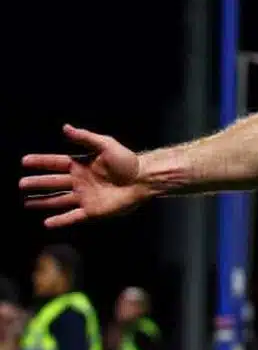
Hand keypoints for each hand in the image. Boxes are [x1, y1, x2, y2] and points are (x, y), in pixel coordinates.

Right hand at [20, 124, 145, 228]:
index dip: (41, 162)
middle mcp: (80, 182)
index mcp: (82, 165)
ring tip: (27, 203)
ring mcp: (85, 197)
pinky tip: (47, 222)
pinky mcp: (92, 211)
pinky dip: (60, 220)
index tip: (24, 161)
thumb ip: (85, 138)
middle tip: (21, 184)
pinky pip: (72, 216)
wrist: (144, 179)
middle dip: (37, 183)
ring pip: (58, 200)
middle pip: (53, 183)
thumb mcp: (106, 145)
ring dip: (43, 202)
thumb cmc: (127, 161)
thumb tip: (65, 127)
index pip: (56, 163)